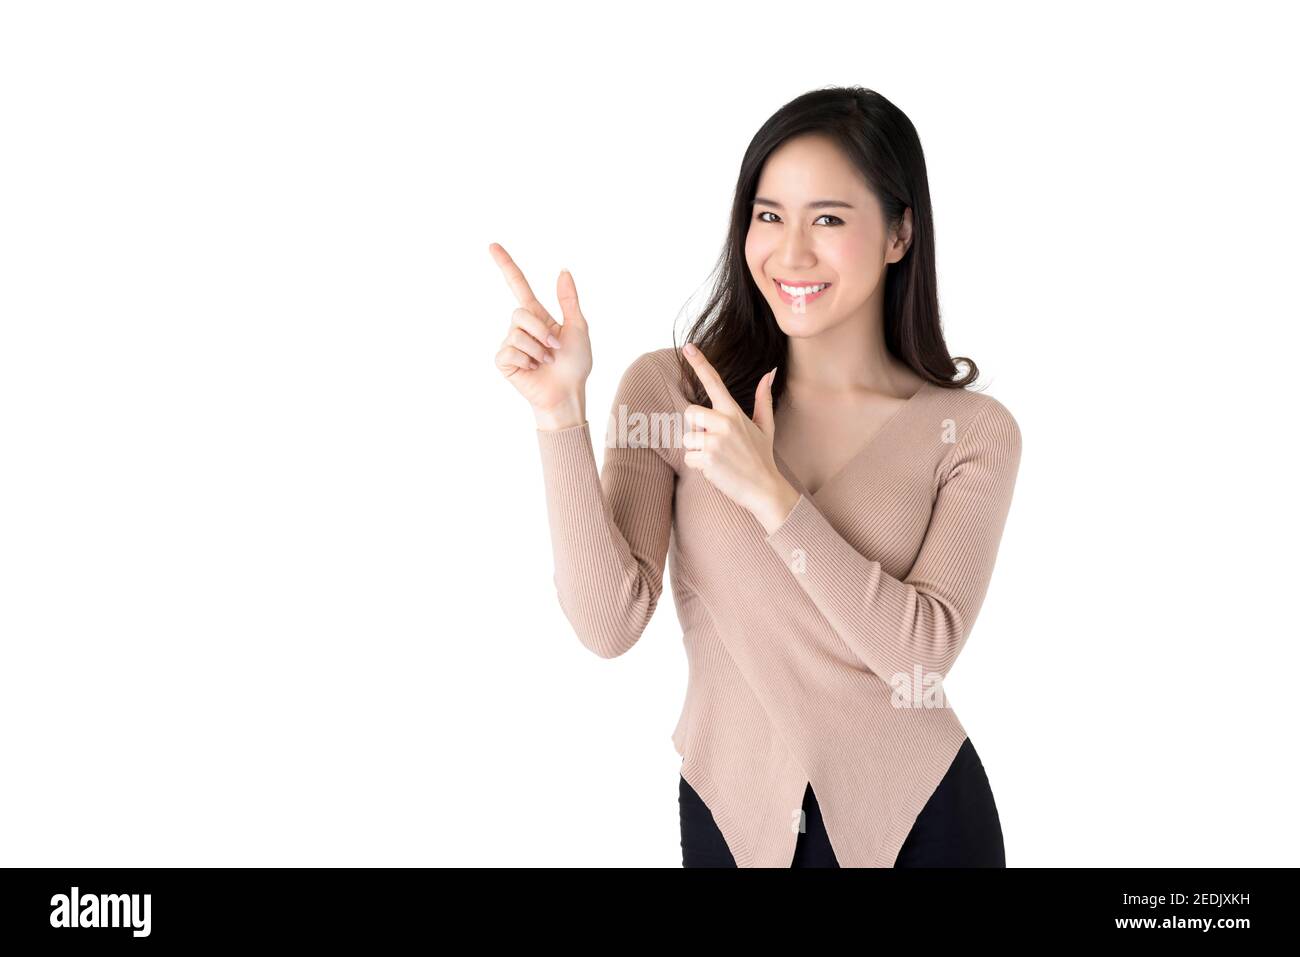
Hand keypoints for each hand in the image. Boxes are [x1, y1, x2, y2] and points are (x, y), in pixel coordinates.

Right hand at [489, 242, 592, 427]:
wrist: (568, 393)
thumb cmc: (575, 365)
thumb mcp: (578, 328)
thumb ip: (568, 300)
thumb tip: (563, 270)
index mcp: (538, 316)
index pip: (518, 285)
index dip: (506, 265)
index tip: (493, 246)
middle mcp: (521, 328)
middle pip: (520, 312)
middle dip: (541, 330)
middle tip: (554, 349)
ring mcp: (511, 344)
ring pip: (517, 333)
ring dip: (538, 349)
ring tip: (546, 362)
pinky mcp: (504, 361)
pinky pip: (510, 350)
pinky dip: (527, 359)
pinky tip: (532, 369)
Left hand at [681, 342, 800, 532]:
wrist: (765, 488)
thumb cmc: (762, 457)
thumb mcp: (766, 426)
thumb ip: (762, 398)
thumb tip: (770, 373)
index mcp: (734, 412)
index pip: (714, 382)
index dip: (700, 363)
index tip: (687, 347)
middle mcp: (724, 423)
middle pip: (690, 413)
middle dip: (696, 428)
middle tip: (714, 442)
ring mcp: (715, 441)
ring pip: (687, 438)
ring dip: (697, 450)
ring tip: (718, 458)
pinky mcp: (707, 458)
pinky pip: (689, 458)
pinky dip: (699, 466)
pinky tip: (716, 470)